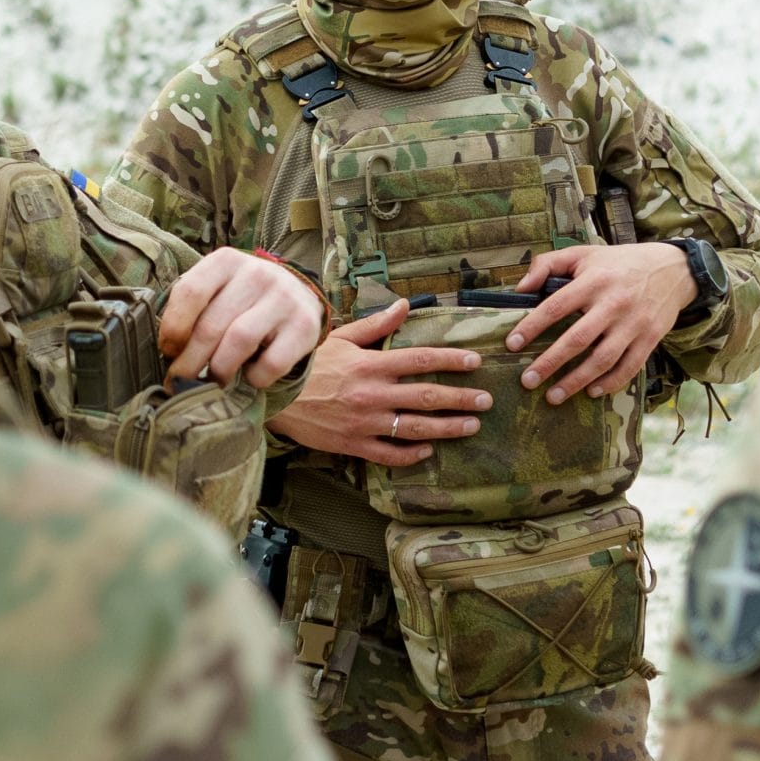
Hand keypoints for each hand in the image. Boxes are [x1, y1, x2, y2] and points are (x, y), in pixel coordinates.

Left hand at [160, 249, 323, 387]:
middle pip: (211, 325)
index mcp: (226, 261)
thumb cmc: (243, 297)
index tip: (168, 350)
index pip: (191, 292)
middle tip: (181, 380)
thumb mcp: (217, 287)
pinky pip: (271, 363)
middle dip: (190, 361)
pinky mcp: (305, 327)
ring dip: (219, 370)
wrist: (298, 294)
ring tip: (213, 381)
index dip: (173, 328)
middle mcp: (257, 274)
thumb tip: (168, 352)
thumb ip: (192, 308)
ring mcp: (284, 299)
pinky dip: (255, 377)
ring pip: (239, 342)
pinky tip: (249, 374)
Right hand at [266, 298, 491, 466]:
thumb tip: (404, 306)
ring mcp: (365, 422)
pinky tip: (428, 451)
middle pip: (427, 396)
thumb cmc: (308, 364)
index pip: (422, 359)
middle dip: (461, 398)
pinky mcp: (353, 444)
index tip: (475, 362)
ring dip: (447, 427)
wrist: (273, 396)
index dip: (452, 360)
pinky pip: (389, 454)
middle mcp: (373, 394)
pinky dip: (411, 454)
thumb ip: (376, 326)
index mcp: (372, 365)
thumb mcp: (341, 338)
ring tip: (471, 426)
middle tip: (486, 401)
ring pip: (415, 428)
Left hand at [503, 243, 696, 404]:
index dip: (532, 326)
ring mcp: (634, 323)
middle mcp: (614, 303)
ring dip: (577, 381)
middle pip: (577, 339)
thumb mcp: (583, 253)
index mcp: (594, 280)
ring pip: (602, 359)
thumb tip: (520, 289)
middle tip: (527, 381)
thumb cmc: (619, 263)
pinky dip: (610, 383)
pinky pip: (629, 367)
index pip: (556, 306)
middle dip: (549, 363)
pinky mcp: (651, 338)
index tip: (512, 344)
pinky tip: (591, 392)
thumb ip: (547, 265)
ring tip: (553, 396)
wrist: (673, 269)